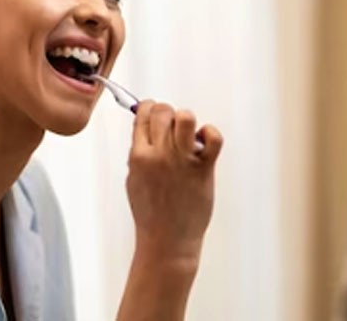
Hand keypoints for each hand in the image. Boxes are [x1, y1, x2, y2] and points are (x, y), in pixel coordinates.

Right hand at [126, 100, 222, 259]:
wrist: (167, 239)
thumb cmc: (150, 212)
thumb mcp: (133, 179)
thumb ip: (138, 154)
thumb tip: (145, 130)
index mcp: (139, 156)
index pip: (143, 115)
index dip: (149, 108)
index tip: (153, 112)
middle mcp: (159, 155)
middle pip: (163, 111)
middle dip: (167, 113)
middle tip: (172, 125)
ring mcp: (182, 160)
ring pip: (185, 117)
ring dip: (186, 120)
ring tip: (187, 134)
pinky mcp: (203, 169)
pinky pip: (213, 138)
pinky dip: (210, 133)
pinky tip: (204, 141)